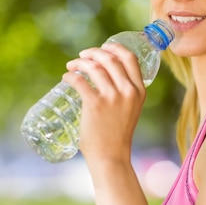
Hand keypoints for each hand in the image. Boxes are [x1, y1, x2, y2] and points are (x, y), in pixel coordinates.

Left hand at [63, 43, 145, 162]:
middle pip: (109, 58)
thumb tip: (106, 75)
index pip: (130, 58)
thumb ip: (125, 92)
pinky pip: (79, 81)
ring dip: (79, 62)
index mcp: (139, 90)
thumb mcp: (130, 109)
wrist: (111, 157)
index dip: (115, 48)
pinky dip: (70, 76)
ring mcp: (112, 97)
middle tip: (82, 56)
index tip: (103, 47)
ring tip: (71, 66)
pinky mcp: (95, 104)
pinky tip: (66, 77)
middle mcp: (128, 91)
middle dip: (92, 53)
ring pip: (93, 66)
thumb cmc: (117, 134)